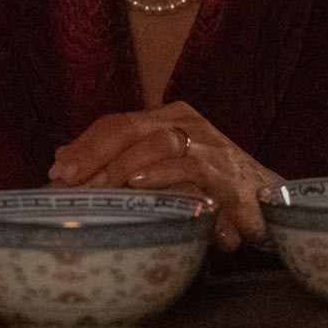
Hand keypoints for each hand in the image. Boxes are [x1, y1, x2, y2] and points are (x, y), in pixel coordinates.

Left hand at [48, 102, 281, 251]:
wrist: (271, 207)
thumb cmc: (210, 192)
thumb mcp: (159, 177)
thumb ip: (120, 167)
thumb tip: (63, 164)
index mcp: (166, 119)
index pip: (116, 123)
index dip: (84, 144)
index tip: (56, 168)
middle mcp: (186, 123)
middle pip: (129, 128)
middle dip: (92, 154)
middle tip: (66, 180)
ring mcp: (209, 145)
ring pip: (156, 144)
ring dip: (120, 167)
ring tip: (94, 188)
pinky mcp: (228, 173)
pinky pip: (191, 168)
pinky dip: (162, 175)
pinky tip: (138, 185)